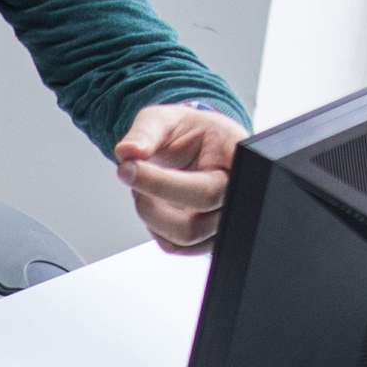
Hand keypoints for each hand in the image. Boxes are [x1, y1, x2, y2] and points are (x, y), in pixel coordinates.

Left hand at [115, 103, 241, 250]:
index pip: (224, 173)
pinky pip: (175, 246)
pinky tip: (156, 204)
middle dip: (153, 188)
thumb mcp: (162, 119)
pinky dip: (155, 227)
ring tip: (144, 185)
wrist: (191, 150)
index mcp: (237, 153)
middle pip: (202, 204)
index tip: (133, 166)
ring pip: (185, 234)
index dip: (178, 180)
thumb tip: (128, 152)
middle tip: (127, 169)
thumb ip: (145, 132)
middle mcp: (239, 191)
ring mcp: (226, 220)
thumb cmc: (186, 134)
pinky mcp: (208, 240)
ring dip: (151, 211)